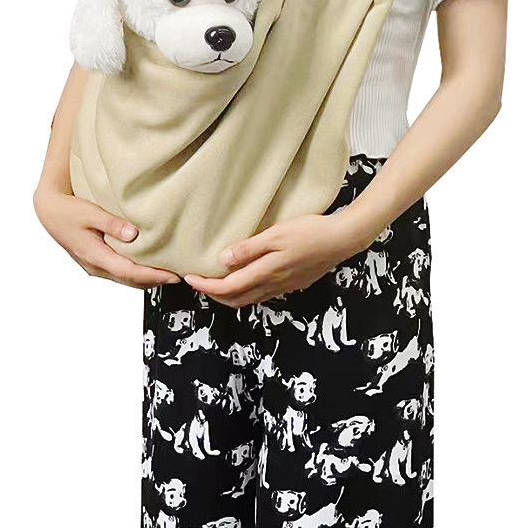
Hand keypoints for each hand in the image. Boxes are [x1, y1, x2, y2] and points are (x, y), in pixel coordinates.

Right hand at [33, 186, 180, 288]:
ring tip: (168, 274)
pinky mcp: (96, 262)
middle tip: (178, 276)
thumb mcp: (90, 213)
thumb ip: (112, 223)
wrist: (49, 211)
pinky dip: (136, 274)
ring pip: (125, 280)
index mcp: (94, 255)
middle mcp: (95, 266)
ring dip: (147, 279)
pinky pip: (120, 273)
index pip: (129, 272)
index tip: (172, 275)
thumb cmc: (68, 210)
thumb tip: (133, 234)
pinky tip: (148, 268)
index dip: (153, 275)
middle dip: (155, 280)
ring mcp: (94, 266)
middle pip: (130, 281)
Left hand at [184, 210, 377, 307]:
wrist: (341, 239)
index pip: (227, 288)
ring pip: (249, 300)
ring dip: (229, 295)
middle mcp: (273, 285)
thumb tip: (222, 261)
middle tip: (198, 282)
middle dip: (213, 295)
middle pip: (235, 300)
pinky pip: (262, 295)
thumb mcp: (275, 234)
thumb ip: (249, 248)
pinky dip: (246, 292)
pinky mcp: (292, 283)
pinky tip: (245, 280)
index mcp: (266, 273)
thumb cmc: (309, 231)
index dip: (205, 286)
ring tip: (216, 282)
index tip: (189, 278)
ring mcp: (284, 287)